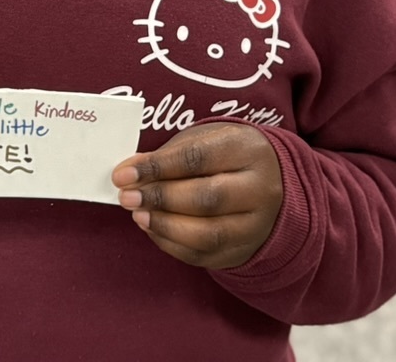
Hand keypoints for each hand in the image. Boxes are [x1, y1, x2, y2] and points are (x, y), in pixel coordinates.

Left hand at [112, 123, 282, 269]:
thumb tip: (129, 172)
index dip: (157, 167)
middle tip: (127, 197)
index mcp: (247, 150)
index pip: (197, 158)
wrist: (271, 182)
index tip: (124, 174)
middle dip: (160, 199)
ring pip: (208, 233)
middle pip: (206, 198)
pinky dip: (172, 244)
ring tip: (137, 214)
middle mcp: (259, 189)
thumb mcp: (202, 140)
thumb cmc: (225, 156)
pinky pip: (205, 255)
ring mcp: (256, 225)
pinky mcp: (244, 251)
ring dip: (165, 226)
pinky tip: (152, 229)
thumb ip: (167, 155)